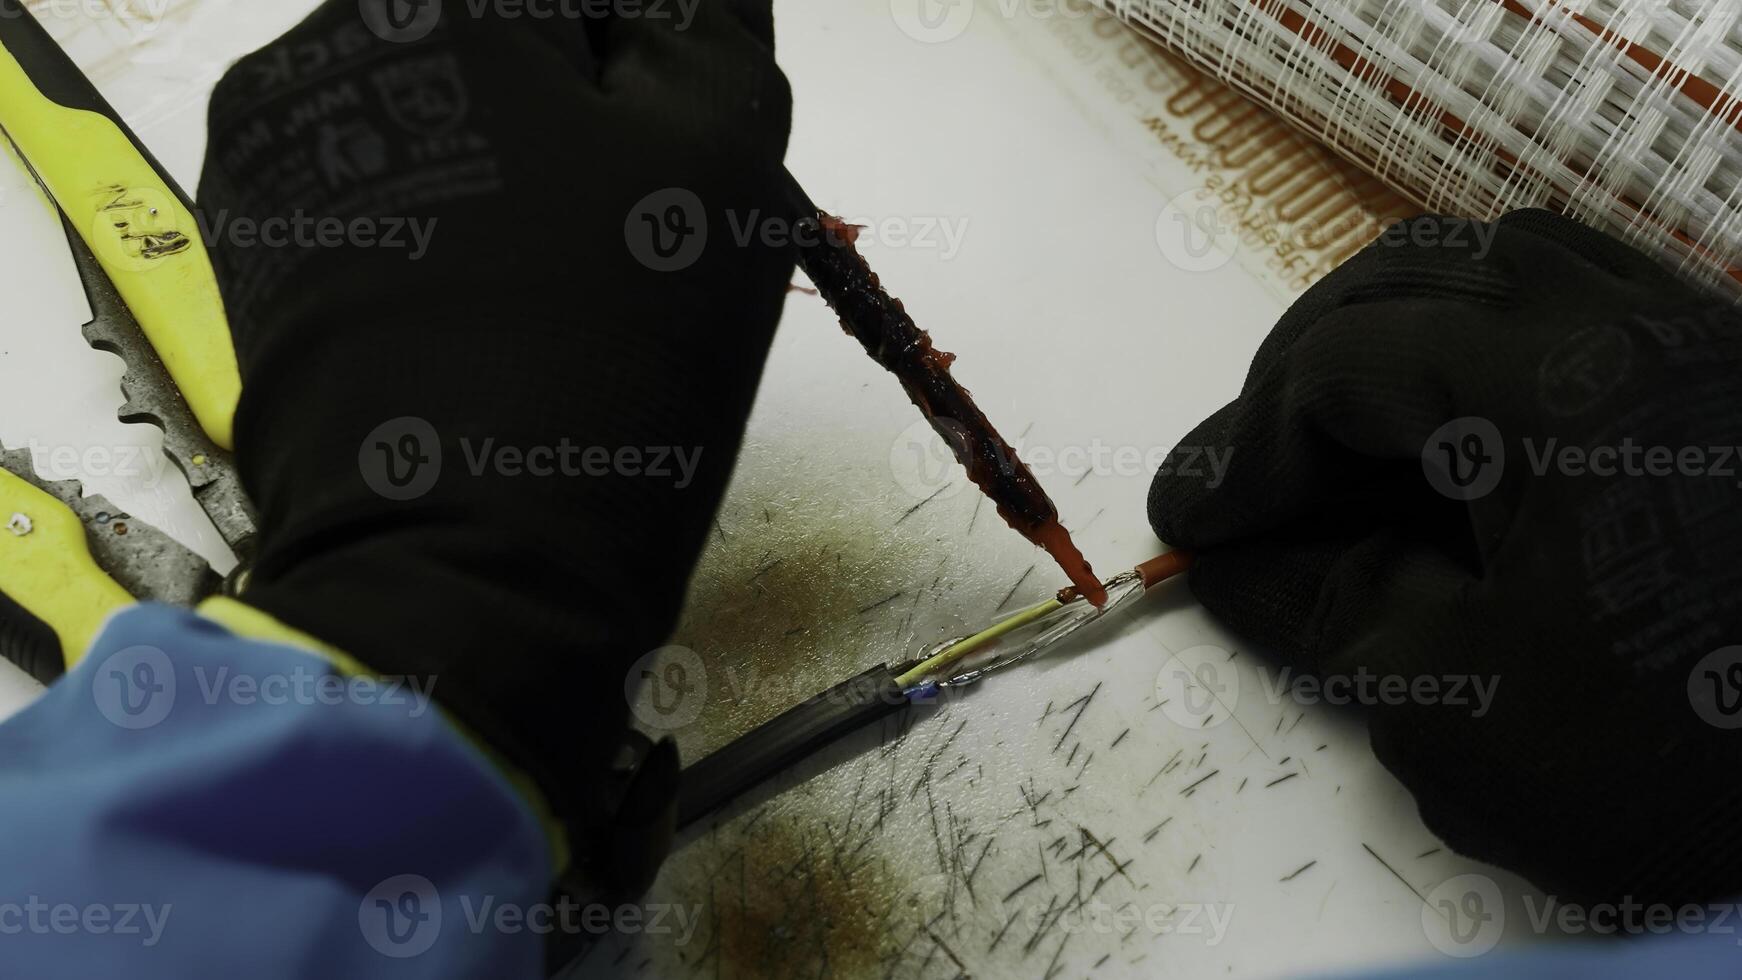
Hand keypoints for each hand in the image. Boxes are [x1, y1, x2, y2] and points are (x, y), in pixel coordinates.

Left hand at [197, 0, 791, 892]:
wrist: (470, 571)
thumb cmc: (609, 355)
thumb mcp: (721, 160)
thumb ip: (709, 40)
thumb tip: (676, 18)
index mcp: (428, 6)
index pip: (587, 2)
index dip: (659, 81)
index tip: (683, 174)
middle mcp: (312, 62)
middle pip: (499, 53)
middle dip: (579, 126)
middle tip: (638, 246)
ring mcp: (268, 174)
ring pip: (446, 138)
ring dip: (516, 187)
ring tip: (567, 307)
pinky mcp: (261, 276)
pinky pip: (387, 220)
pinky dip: (452, 253)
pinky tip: (499, 337)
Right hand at [1150, 211, 1741, 906]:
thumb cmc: (1693, 750)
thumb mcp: (1468, 714)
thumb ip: (1328, 615)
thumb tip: (1235, 561)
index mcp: (1558, 384)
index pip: (1341, 367)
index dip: (1244, 447)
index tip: (1192, 526)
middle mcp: (1630, 322)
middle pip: (1408, 282)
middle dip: (1300, 379)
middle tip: (1256, 483)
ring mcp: (1696, 337)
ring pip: (1499, 269)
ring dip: (1391, 341)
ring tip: (1345, 443)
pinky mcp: (1734, 375)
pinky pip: (1580, 300)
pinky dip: (1484, 342)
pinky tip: (1467, 427)